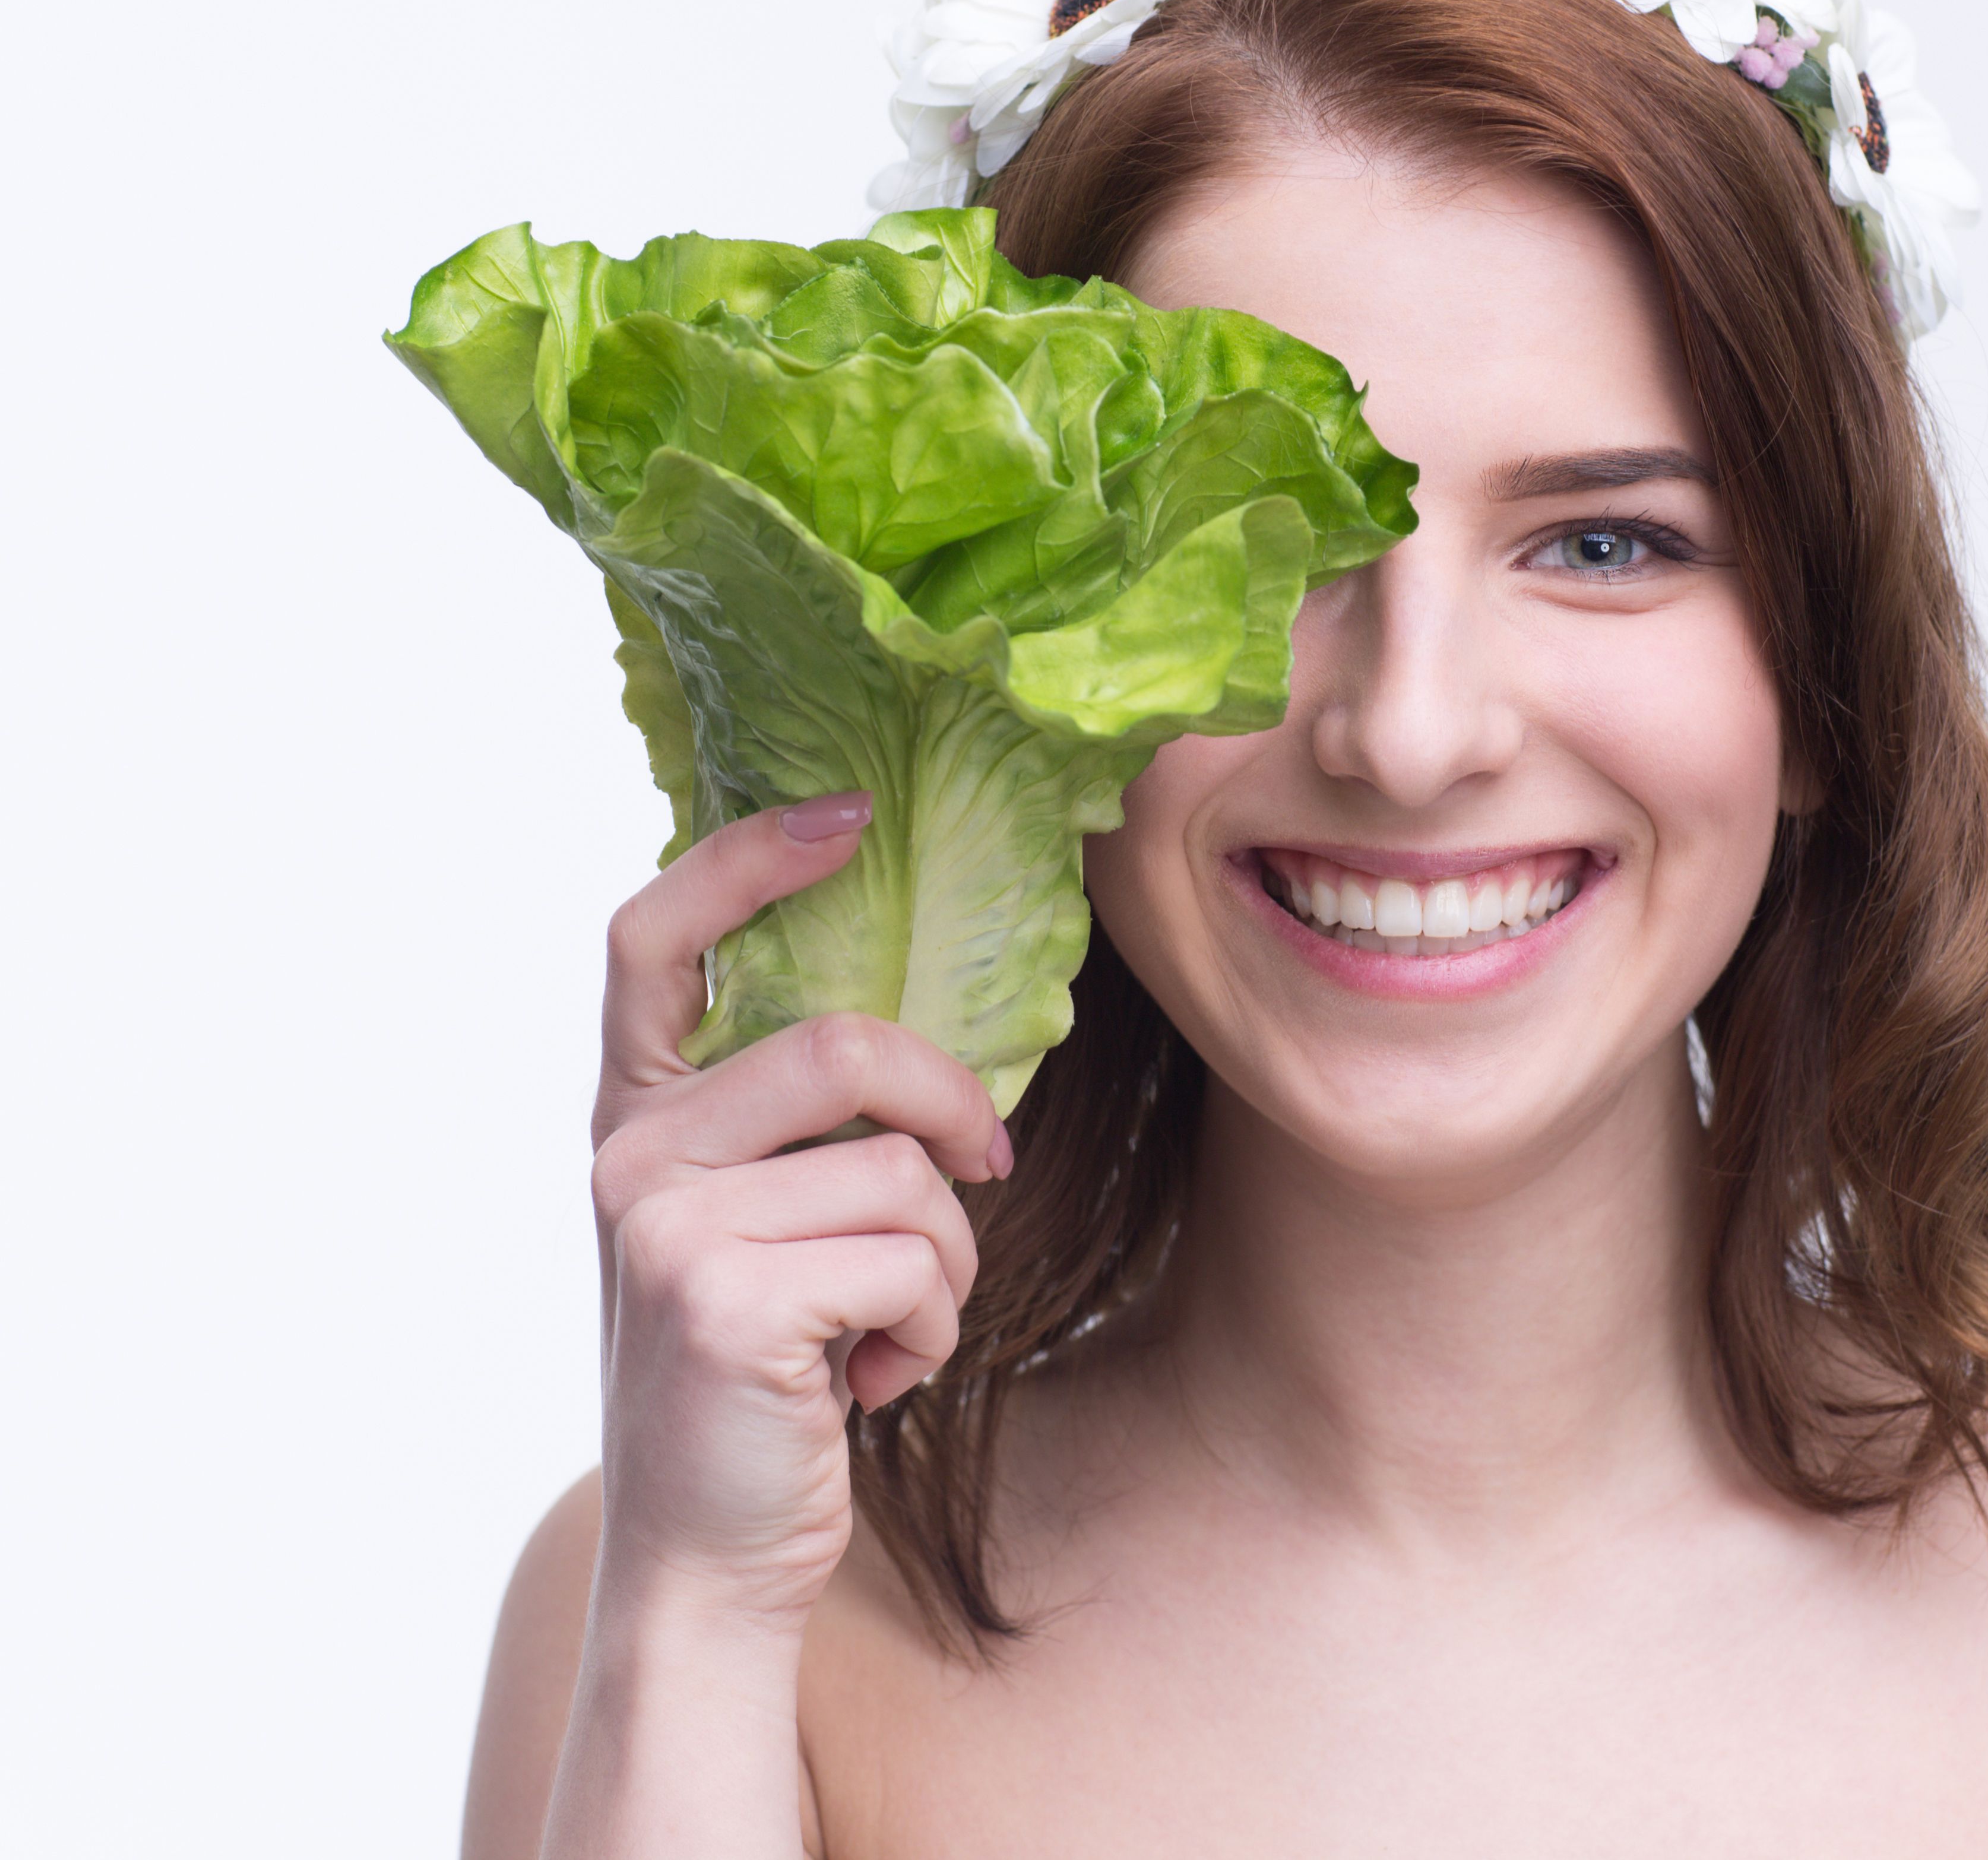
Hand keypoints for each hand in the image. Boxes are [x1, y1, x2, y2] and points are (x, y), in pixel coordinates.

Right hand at [584, 792, 1007, 1631]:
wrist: (707, 1550)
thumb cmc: (760, 1374)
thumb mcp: (751, 1226)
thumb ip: (790, 1125)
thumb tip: (919, 1041)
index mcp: (636, 1115)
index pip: (654, 935)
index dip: (748, 855)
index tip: (846, 815)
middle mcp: (630, 1154)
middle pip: (846, 1044)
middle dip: (951, 1110)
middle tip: (979, 1171)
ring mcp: (665, 1224)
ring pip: (903, 1171)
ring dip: (947, 1260)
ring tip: (889, 1323)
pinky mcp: (723, 1300)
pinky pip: (912, 1260)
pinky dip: (931, 1327)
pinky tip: (872, 1379)